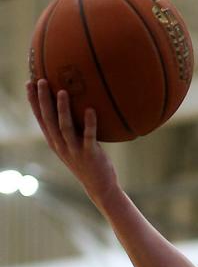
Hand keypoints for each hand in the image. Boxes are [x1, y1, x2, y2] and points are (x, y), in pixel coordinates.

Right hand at [27, 79, 118, 204]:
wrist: (99, 186)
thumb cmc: (88, 162)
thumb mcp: (74, 145)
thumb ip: (71, 129)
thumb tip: (76, 105)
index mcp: (55, 142)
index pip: (40, 119)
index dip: (33, 101)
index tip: (29, 83)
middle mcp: (61, 145)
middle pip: (48, 120)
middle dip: (43, 100)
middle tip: (41, 80)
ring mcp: (75, 150)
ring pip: (65, 127)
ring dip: (63, 109)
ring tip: (63, 91)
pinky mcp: (91, 154)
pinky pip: (89, 137)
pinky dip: (90, 123)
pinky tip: (91, 109)